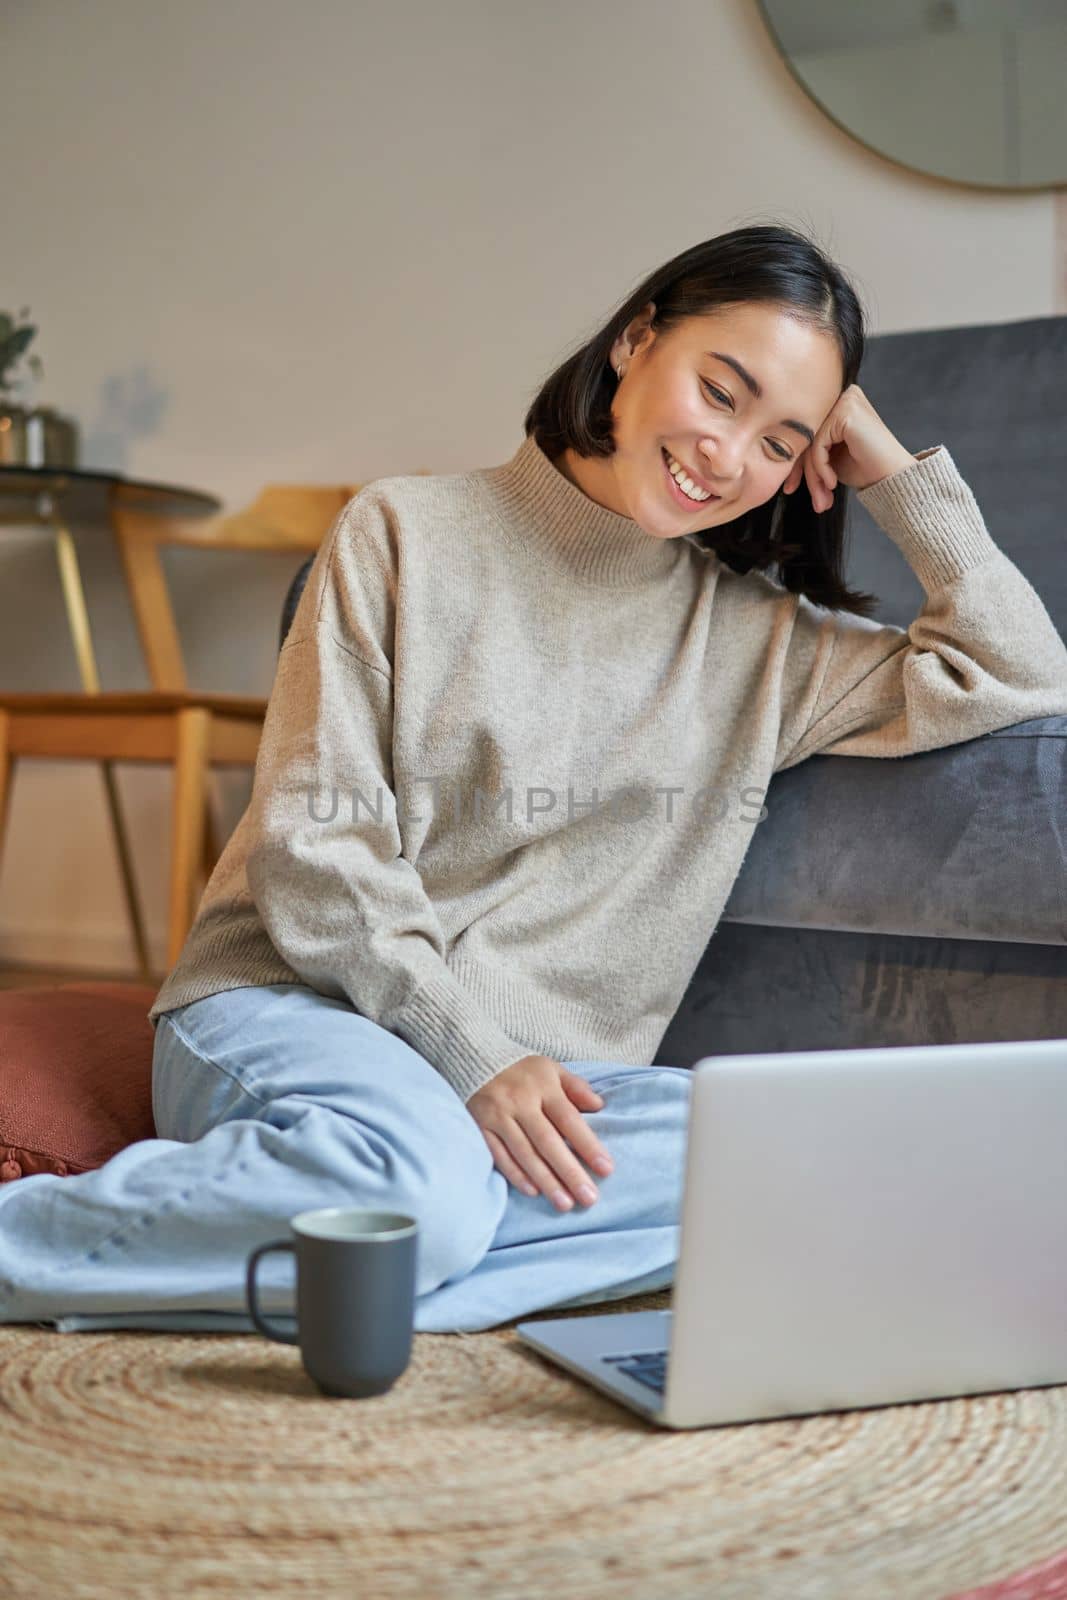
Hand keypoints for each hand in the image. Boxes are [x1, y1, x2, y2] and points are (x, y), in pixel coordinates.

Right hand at [466, 1054, 613, 1210]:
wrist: (473, 1056)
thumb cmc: (521, 1069)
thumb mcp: (551, 1068)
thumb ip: (575, 1087)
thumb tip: (599, 1106)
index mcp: (543, 1086)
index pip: (569, 1119)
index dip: (587, 1145)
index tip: (606, 1169)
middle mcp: (520, 1102)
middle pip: (548, 1142)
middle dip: (569, 1172)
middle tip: (589, 1198)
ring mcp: (498, 1116)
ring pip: (524, 1153)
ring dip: (545, 1180)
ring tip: (565, 1203)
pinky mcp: (481, 1126)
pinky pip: (498, 1154)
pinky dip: (515, 1174)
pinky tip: (533, 1191)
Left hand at [782, 383, 916, 511]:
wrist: (894, 477)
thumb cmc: (865, 468)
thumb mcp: (828, 456)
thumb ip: (806, 447)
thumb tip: (770, 451)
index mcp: (836, 402)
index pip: (805, 431)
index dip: (795, 463)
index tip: (790, 489)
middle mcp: (842, 395)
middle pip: (805, 436)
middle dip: (803, 473)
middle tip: (808, 500)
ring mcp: (844, 400)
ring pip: (810, 442)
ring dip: (813, 477)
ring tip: (821, 500)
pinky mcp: (845, 412)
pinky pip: (818, 444)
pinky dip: (821, 468)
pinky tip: (832, 483)